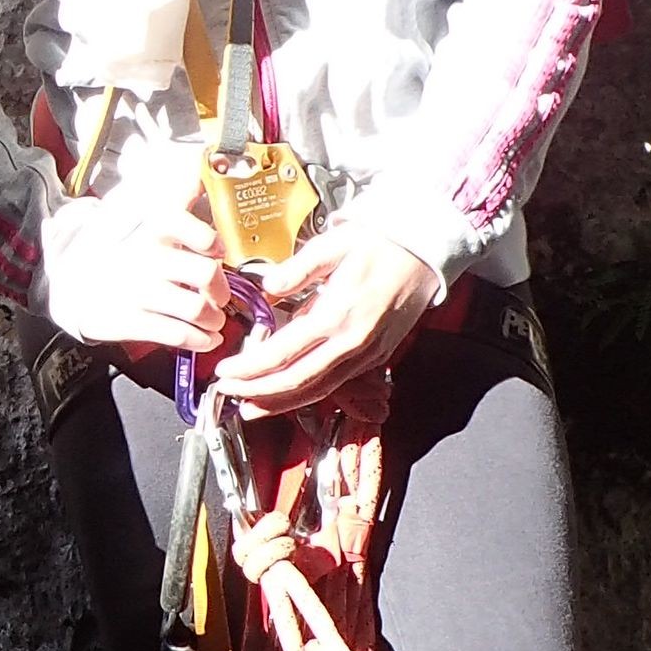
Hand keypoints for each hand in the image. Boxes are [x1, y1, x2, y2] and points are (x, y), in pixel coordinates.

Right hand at [43, 185, 231, 353]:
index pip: (188, 226)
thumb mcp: (136, 216)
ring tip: (212, 319)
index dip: (210, 239)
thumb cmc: (113, 252)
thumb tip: (199, 166)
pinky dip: (198, 339)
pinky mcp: (130, 320)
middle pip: (205, 273)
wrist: (68, 287)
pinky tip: (202, 337)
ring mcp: (138, 291)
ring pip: (196, 308)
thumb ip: (173, 196)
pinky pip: (177, 334)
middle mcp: (145, 257)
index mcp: (149, 228)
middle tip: (220, 294)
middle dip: (221, 289)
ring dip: (213, 318)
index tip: (218, 250)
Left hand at [208, 229, 442, 411]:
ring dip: (281, 403)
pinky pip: (336, 384)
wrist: (425, 251)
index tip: (225, 372)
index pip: (282, 353)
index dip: (249, 368)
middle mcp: (352, 341)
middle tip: (228, 393)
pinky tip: (288, 395)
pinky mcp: (376, 357)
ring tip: (251, 406)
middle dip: (257, 392)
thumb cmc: (381, 244)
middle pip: (296, 381)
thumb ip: (296, 270)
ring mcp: (366, 353)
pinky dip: (308, 395)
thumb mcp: (332, 245)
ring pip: (318, 390)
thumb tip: (268, 287)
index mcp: (337, 314)